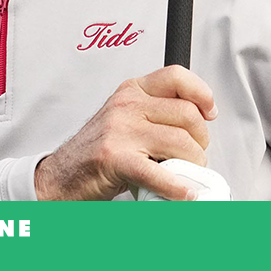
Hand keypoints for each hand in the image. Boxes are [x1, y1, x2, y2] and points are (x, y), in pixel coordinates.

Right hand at [35, 65, 216, 200]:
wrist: (61, 176)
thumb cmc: (95, 151)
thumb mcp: (124, 119)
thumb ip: (155, 114)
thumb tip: (198, 120)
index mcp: (130, 92)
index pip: (176, 77)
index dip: (201, 93)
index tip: (210, 112)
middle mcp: (126, 106)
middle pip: (187, 115)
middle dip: (200, 141)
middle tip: (194, 155)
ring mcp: (120, 131)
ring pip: (180, 143)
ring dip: (192, 166)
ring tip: (185, 174)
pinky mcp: (116, 159)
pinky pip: (159, 173)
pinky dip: (177, 187)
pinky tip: (183, 193)